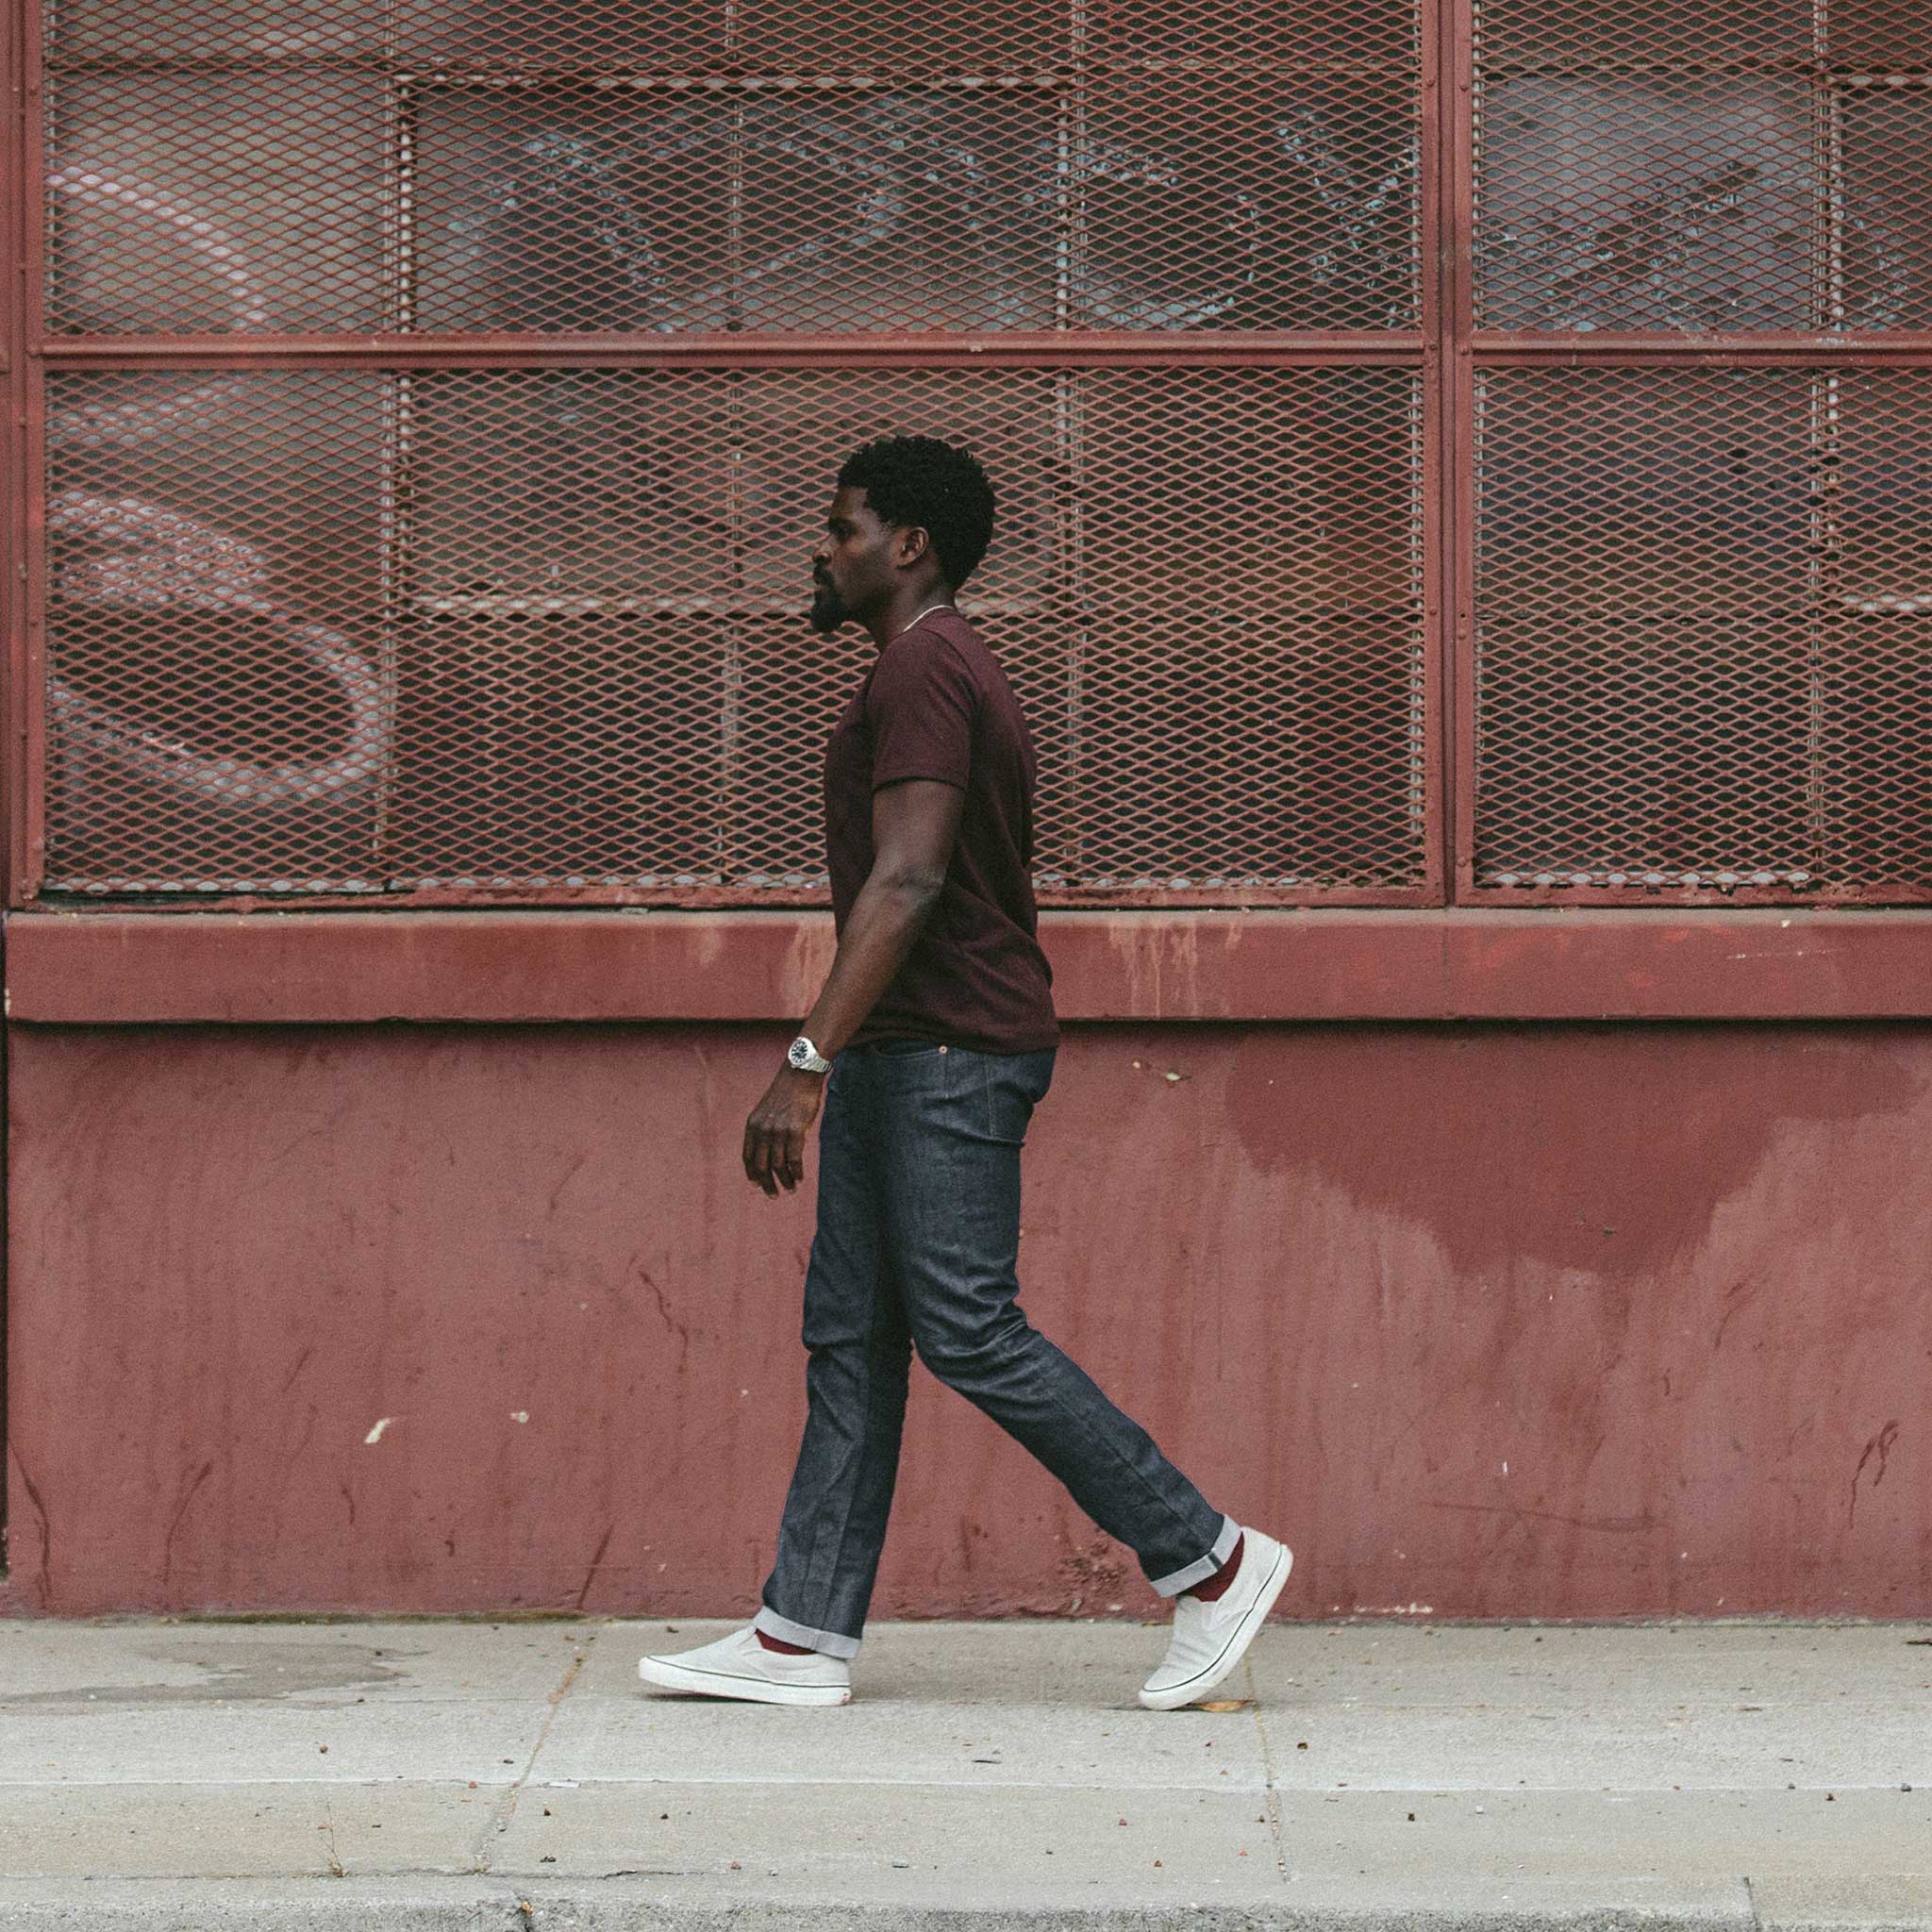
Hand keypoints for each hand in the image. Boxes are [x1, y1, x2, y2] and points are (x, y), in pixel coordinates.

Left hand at [742, 1065, 825, 1194]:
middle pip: (761, 1166)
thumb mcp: (766, 1110)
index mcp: (752, 1125)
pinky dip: (797, 1172)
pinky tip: (800, 1178)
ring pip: (779, 1166)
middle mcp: (762, 1130)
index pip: (747, 1157)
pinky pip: (794, 1159)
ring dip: (785, 1181)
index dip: (752, 1174)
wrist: (800, 1074)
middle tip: (773, 1195)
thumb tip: (768, 1151)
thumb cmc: (787, 1093)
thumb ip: (764, 1129)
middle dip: (767, 1184)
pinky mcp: (795, 1130)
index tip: (757, 1185)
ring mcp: (778, 1131)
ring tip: (791, 1189)